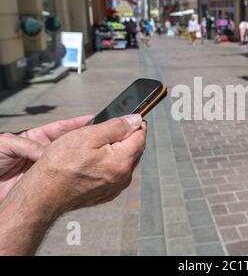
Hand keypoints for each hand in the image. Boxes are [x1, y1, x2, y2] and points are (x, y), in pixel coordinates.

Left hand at [0, 116, 92, 201]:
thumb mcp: (5, 144)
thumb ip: (28, 145)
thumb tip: (49, 153)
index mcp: (33, 139)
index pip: (58, 129)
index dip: (74, 124)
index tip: (90, 119)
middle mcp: (40, 153)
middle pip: (66, 145)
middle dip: (80, 141)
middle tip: (94, 138)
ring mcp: (42, 169)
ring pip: (64, 163)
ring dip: (75, 159)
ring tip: (88, 154)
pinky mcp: (42, 186)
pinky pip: (57, 180)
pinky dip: (66, 177)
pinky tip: (75, 173)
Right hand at [27, 114, 146, 213]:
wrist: (43, 194)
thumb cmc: (61, 165)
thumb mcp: (88, 136)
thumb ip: (116, 127)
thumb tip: (135, 120)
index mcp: (122, 161)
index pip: (141, 137)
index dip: (136, 123)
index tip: (130, 117)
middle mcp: (123, 177)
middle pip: (135, 149)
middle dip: (127, 136)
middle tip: (109, 128)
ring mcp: (115, 187)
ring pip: (125, 161)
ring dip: (118, 149)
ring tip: (97, 144)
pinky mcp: (106, 193)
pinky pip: (115, 173)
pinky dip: (110, 163)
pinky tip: (94, 159)